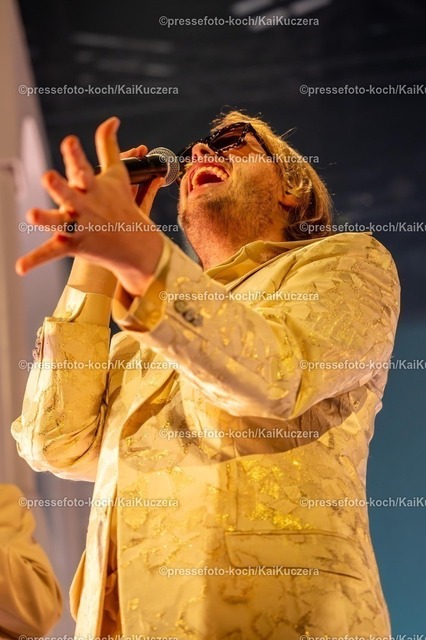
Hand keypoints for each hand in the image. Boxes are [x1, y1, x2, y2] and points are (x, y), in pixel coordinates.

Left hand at [15, 117, 164, 296]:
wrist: (135, 245)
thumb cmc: (121, 205)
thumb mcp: (117, 175)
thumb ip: (108, 147)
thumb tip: (111, 120)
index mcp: (92, 188)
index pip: (82, 168)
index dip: (74, 154)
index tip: (69, 141)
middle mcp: (85, 206)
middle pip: (70, 194)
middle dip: (60, 186)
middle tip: (48, 177)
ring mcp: (79, 226)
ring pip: (59, 222)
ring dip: (46, 219)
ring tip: (31, 216)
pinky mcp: (73, 245)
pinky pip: (51, 252)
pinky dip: (36, 260)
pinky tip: (20, 267)